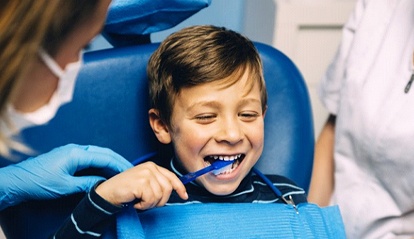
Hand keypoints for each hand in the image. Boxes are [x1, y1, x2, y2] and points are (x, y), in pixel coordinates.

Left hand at [0, 144, 131, 209]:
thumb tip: (104, 185)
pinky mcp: (68, 157)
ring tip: (121, 171)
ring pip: (97, 154)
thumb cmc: (38, 183)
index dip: (119, 164)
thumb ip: (87, 183)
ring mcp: (72, 152)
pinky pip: (90, 157)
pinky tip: (105, 171)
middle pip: (103, 152)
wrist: (17, 181)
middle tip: (131, 170)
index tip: (131, 171)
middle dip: (118, 160)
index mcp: (76, 153)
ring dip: (110, 161)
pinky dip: (100, 163)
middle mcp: (76, 149)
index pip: (105, 157)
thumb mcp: (65, 186)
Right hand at [95, 161, 187, 209]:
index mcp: (152, 166)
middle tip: (148, 203)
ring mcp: (146, 174)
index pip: (171, 176)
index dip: (180, 187)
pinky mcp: (141, 182)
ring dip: (150, 204)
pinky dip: (144, 205)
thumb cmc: (126, 190)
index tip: (184, 196)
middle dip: (160, 200)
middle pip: (168, 188)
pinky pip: (151, 200)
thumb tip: (175, 190)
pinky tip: (136, 202)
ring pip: (160, 195)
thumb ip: (158, 183)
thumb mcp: (144, 183)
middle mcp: (150, 168)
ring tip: (140, 201)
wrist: (107, 192)